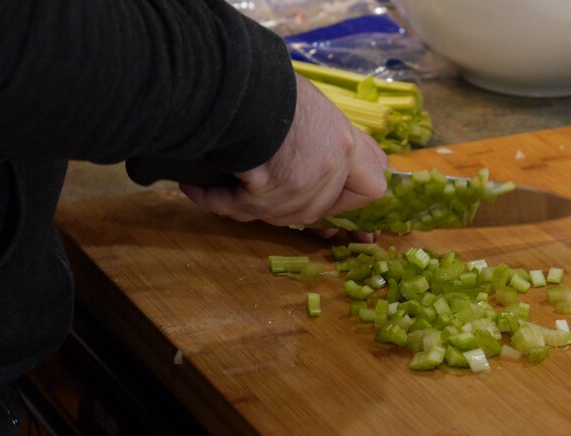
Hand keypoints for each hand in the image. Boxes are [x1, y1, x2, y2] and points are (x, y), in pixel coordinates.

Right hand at [180, 73, 387, 236]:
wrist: (240, 89)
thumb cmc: (273, 87)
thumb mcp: (314, 106)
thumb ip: (331, 139)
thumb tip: (330, 155)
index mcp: (346, 147)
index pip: (373, 188)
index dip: (357, 192)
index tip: (345, 192)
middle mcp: (327, 176)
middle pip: (322, 210)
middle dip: (299, 200)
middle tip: (274, 182)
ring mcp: (296, 194)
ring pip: (279, 214)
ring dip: (254, 201)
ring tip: (229, 178)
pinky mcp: (263, 201)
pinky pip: (235, 208)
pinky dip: (215, 199)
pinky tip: (197, 187)